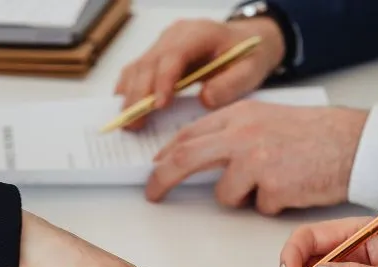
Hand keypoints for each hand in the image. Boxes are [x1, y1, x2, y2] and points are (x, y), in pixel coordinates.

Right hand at [114, 18, 285, 129]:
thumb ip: (231, 84)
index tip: (159, 105)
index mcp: (200, 33)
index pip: (173, 55)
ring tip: (129, 122)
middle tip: (135, 123)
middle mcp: (176, 34)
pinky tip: (127, 108)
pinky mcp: (158, 55)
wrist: (245, 42)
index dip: (163, 80)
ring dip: (131, 95)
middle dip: (140, 94)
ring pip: (138, 67)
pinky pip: (137, 70)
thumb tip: (204, 100)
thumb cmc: (248, 56)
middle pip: (149, 62)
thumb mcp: (250, 71)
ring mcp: (164, 43)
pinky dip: (129, 89)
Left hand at [147, 103, 366, 213]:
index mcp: (239, 115)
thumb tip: (199, 155)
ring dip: (244, 197)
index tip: (156, 167)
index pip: (189, 134)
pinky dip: (273, 205)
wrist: (354, 144)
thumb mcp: (267, 119)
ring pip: (225, 195)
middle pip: (186, 159)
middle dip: (162, 178)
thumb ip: (233, 132)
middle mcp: (242, 135)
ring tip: (275, 182)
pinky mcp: (273, 188)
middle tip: (153, 194)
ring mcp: (256, 162)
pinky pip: (258, 208)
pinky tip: (294, 187)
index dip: (167, 154)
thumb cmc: (316, 134)